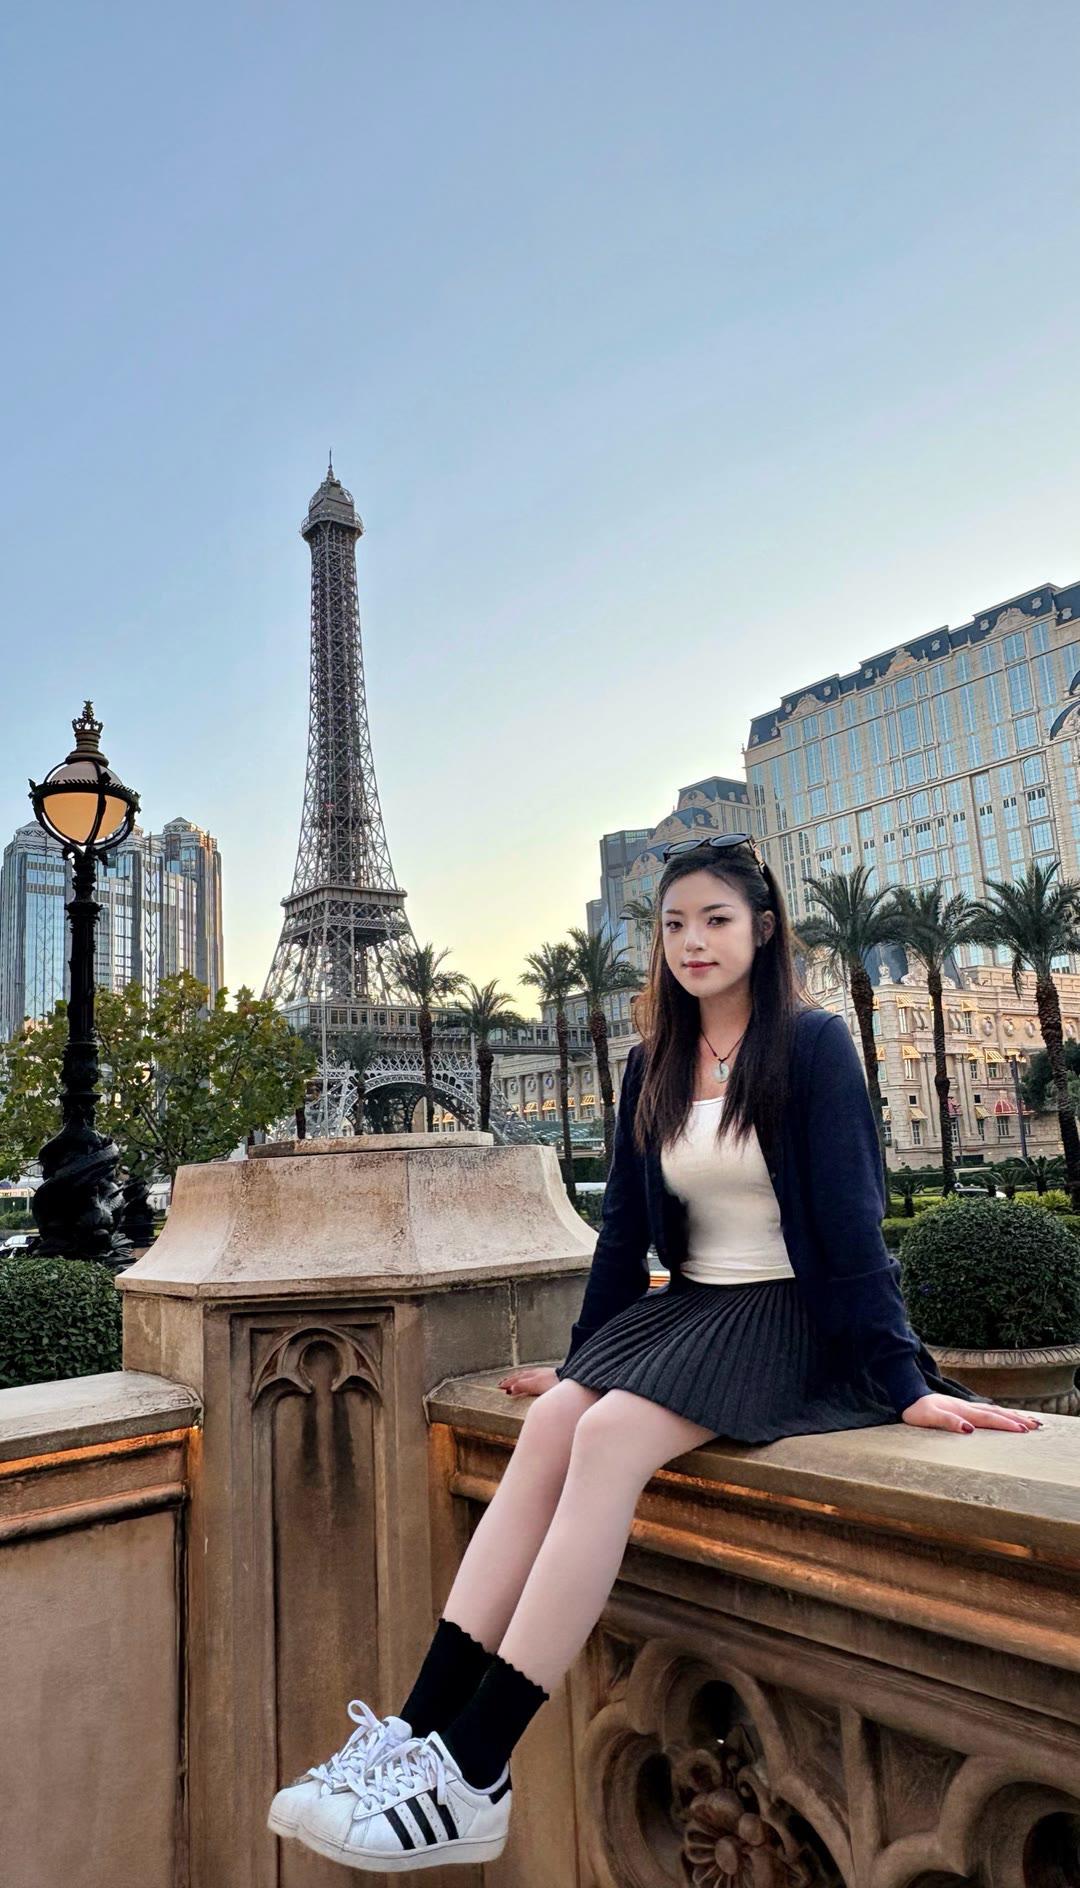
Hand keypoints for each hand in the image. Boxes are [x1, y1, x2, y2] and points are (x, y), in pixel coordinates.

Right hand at [498, 1365, 559, 1396]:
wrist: (573, 1379)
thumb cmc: (556, 1382)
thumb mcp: (536, 1385)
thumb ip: (523, 1386)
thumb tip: (510, 1388)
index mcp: (532, 1375)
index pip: (517, 1379)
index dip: (508, 1383)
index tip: (499, 1387)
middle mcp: (537, 1373)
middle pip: (521, 1376)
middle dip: (511, 1380)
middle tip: (502, 1384)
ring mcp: (544, 1374)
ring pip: (528, 1375)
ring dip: (519, 1378)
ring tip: (513, 1381)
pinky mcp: (551, 1376)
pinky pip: (534, 1376)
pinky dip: (528, 1378)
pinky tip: (532, 1381)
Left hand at [902, 1393, 1043, 1432]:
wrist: (907, 1396)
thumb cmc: (917, 1411)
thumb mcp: (930, 1418)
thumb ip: (949, 1423)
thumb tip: (969, 1429)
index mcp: (962, 1411)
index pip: (988, 1419)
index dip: (1006, 1424)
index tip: (1023, 1430)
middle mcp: (966, 1407)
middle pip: (996, 1413)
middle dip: (1016, 1419)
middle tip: (1036, 1426)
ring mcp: (965, 1406)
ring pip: (993, 1410)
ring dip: (1011, 1415)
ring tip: (1028, 1420)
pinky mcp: (962, 1407)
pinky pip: (986, 1410)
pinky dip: (999, 1413)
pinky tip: (1005, 1415)